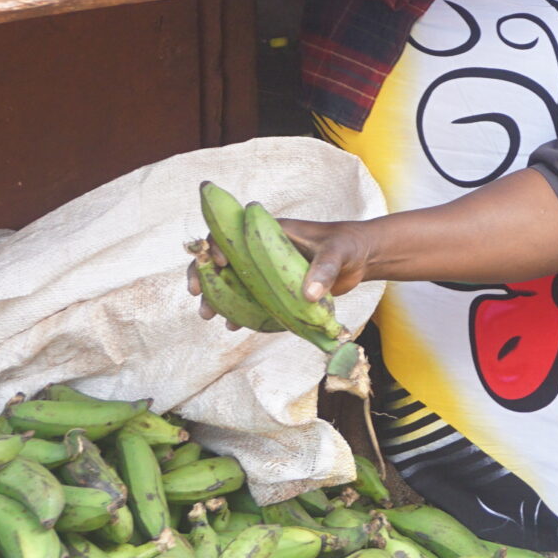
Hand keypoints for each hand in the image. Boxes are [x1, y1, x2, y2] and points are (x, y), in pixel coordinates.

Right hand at [184, 218, 372, 328]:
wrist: (361, 259)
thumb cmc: (348, 245)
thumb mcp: (338, 252)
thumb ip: (324, 269)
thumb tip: (308, 294)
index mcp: (269, 232)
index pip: (232, 233)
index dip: (217, 246)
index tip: (218, 264)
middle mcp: (262, 250)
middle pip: (223, 259)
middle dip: (205, 275)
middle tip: (196, 294)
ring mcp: (267, 270)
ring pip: (232, 281)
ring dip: (217, 296)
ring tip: (208, 315)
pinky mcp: (276, 289)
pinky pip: (251, 299)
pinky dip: (240, 311)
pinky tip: (234, 324)